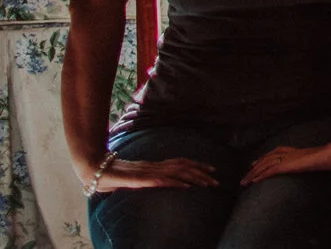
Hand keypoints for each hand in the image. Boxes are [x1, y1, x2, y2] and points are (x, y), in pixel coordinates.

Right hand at [88, 154, 218, 191]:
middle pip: (183, 166)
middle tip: (217, 179)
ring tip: (208, 183)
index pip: (180, 163)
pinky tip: (185, 186)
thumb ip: (143, 180)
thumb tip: (154, 183)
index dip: (196, 165)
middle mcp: (153, 166)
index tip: (212, 170)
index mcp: (153, 165)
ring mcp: (147, 172)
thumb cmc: (110, 175)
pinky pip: (160, 180)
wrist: (93, 170)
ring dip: (194, 178)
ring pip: (176, 172)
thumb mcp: (132, 179)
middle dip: (201, 172)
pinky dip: (175, 182)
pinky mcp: (139, 179)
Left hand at [242, 142, 330, 183]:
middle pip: (270, 156)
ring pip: (267, 164)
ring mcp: (292, 158)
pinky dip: (260, 175)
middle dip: (257, 165)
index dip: (269, 156)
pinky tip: (253, 181)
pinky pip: (271, 170)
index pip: (281, 151)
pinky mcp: (291, 165)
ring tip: (244, 181)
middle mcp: (295, 153)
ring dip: (254, 172)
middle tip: (247, 172)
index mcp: (303, 151)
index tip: (259, 161)